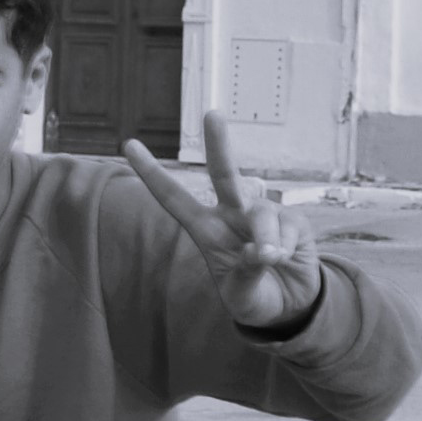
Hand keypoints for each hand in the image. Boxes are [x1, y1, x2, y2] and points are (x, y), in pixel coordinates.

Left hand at [122, 115, 324, 332]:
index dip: (152, 173)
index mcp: (206, 230)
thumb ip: (246, 273)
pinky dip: (285, 249)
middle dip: (219, 144)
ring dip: (266, 240)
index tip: (129, 145)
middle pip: (225, 174)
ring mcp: (262, 214)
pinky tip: (286, 259)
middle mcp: (232, 214)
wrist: (290, 306)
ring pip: (261, 214)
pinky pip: (287, 230)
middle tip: (213, 114)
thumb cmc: (254, 297)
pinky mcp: (292, 221)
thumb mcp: (242, 296)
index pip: (174, 199)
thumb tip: (262, 250)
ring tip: (271, 261)